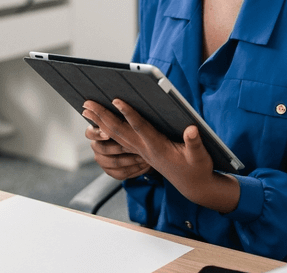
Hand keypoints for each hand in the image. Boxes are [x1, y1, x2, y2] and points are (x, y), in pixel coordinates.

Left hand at [83, 99, 239, 212]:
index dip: (128, 113)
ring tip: (86, 110)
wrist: (193, 186)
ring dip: (100, 123)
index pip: (139, 127)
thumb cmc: (197, 169)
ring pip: (115, 135)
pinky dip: (107, 130)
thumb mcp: (200, 157)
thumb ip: (194, 143)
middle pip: (119, 131)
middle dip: (102, 117)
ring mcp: (141, 151)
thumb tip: (191, 129)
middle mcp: (144, 149)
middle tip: (87, 104)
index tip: (116, 100)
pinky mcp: (141, 151)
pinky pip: (119, 139)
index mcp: (157, 147)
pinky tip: (99, 123)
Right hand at [84, 120, 151, 179]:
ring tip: (144, 155)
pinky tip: (145, 165)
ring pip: (113, 162)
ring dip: (129, 158)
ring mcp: (103, 161)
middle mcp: (97, 146)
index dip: (98, 134)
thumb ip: (119, 115)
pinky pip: (121, 173)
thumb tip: (119, 102)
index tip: (108, 134)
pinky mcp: (112, 172)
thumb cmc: (131, 128)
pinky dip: (134, 169)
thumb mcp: (125, 121)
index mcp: (96, 132)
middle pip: (101, 149)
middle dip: (118, 147)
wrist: (142, 146)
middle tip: (132, 146)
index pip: (90, 133)